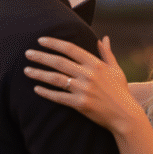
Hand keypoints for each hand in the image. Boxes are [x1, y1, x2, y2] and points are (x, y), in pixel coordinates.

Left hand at [24, 36, 142, 132]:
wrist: (125, 115)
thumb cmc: (120, 91)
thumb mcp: (116, 70)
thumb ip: (107, 53)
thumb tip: (103, 38)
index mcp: (96, 64)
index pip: (71, 49)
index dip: (54, 43)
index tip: (40, 40)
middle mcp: (88, 75)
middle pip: (59, 62)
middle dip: (41, 56)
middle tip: (27, 53)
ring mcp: (83, 90)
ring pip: (56, 79)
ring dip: (39, 74)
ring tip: (26, 70)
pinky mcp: (80, 104)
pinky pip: (58, 97)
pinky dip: (46, 93)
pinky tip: (36, 89)